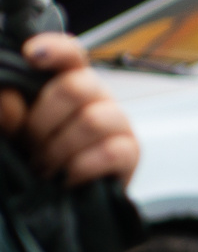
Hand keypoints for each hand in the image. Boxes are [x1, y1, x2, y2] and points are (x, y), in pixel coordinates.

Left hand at [0, 34, 138, 186]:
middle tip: (29, 145)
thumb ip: (6, 114)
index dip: (56, 49)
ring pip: (93, 120)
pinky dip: (80, 167)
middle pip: (77, 86)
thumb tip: (10, 102)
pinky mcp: (131, 152)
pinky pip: (110, 152)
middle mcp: (96, 96)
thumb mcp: (11, 133)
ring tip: (45, 167)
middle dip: (43, 121)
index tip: (31, 54)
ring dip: (60, 148)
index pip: (70, 54)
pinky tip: (67, 178)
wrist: (56, 202)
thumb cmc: (34, 158)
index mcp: (66, 82)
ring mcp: (118, 123)